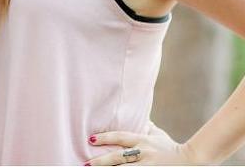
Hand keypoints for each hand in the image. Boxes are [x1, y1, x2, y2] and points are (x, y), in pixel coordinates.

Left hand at [85, 129, 199, 165]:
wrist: (192, 160)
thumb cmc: (172, 147)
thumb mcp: (158, 134)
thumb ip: (146, 127)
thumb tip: (138, 115)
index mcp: (143, 140)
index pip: (120, 137)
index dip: (105, 138)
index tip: (90, 139)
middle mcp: (144, 153)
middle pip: (119, 158)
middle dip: (102, 162)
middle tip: (86, 164)